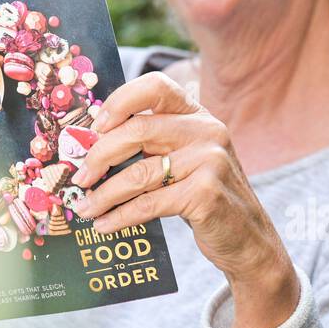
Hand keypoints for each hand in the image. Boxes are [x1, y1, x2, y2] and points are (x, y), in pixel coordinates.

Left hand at [71, 72, 300, 327]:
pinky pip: (149, 203)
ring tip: (84, 208)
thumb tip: (89, 146)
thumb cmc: (203, 196)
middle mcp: (208, 130)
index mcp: (198, 115)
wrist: (249, 240)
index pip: (156, 87)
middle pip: (138, 130)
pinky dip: (120, 216)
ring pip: (139, 172)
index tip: (95, 126)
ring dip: (104, 194)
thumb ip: (151, 145)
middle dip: (100, 155)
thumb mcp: (184, 160)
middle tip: (80, 178)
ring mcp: (210, 161)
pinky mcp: (206, 193)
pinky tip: (104, 225)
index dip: (120, 101)